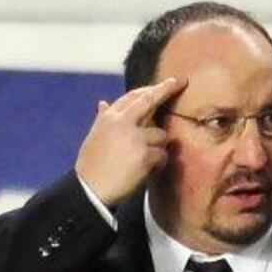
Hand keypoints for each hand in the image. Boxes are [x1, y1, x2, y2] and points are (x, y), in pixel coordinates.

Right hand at [75, 77, 186, 205]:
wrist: (90, 190)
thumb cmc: (92, 165)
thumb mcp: (94, 136)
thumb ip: (103, 119)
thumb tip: (103, 103)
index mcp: (109, 118)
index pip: (133, 96)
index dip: (150, 89)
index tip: (166, 83)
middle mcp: (123, 123)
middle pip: (150, 100)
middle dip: (166, 89)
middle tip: (181, 81)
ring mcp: (135, 138)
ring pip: (162, 135)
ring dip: (159, 148)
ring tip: (144, 161)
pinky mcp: (145, 156)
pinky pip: (163, 155)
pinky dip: (159, 164)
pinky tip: (146, 171)